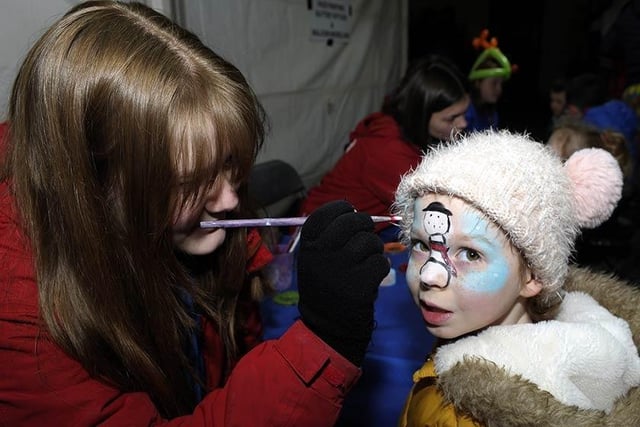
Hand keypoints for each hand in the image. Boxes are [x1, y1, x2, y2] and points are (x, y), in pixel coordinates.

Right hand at [297, 200, 388, 365]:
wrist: (327, 326)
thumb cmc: (325, 287)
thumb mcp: (314, 259)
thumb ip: (328, 235)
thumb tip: (353, 211)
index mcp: (308, 245)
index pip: (326, 212)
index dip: (342, 209)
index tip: (349, 214)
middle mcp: (321, 253)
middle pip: (352, 221)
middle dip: (365, 225)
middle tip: (364, 236)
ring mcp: (340, 268)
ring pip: (370, 241)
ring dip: (374, 249)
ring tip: (367, 261)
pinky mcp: (359, 284)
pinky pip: (380, 262)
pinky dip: (380, 267)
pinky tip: (372, 276)